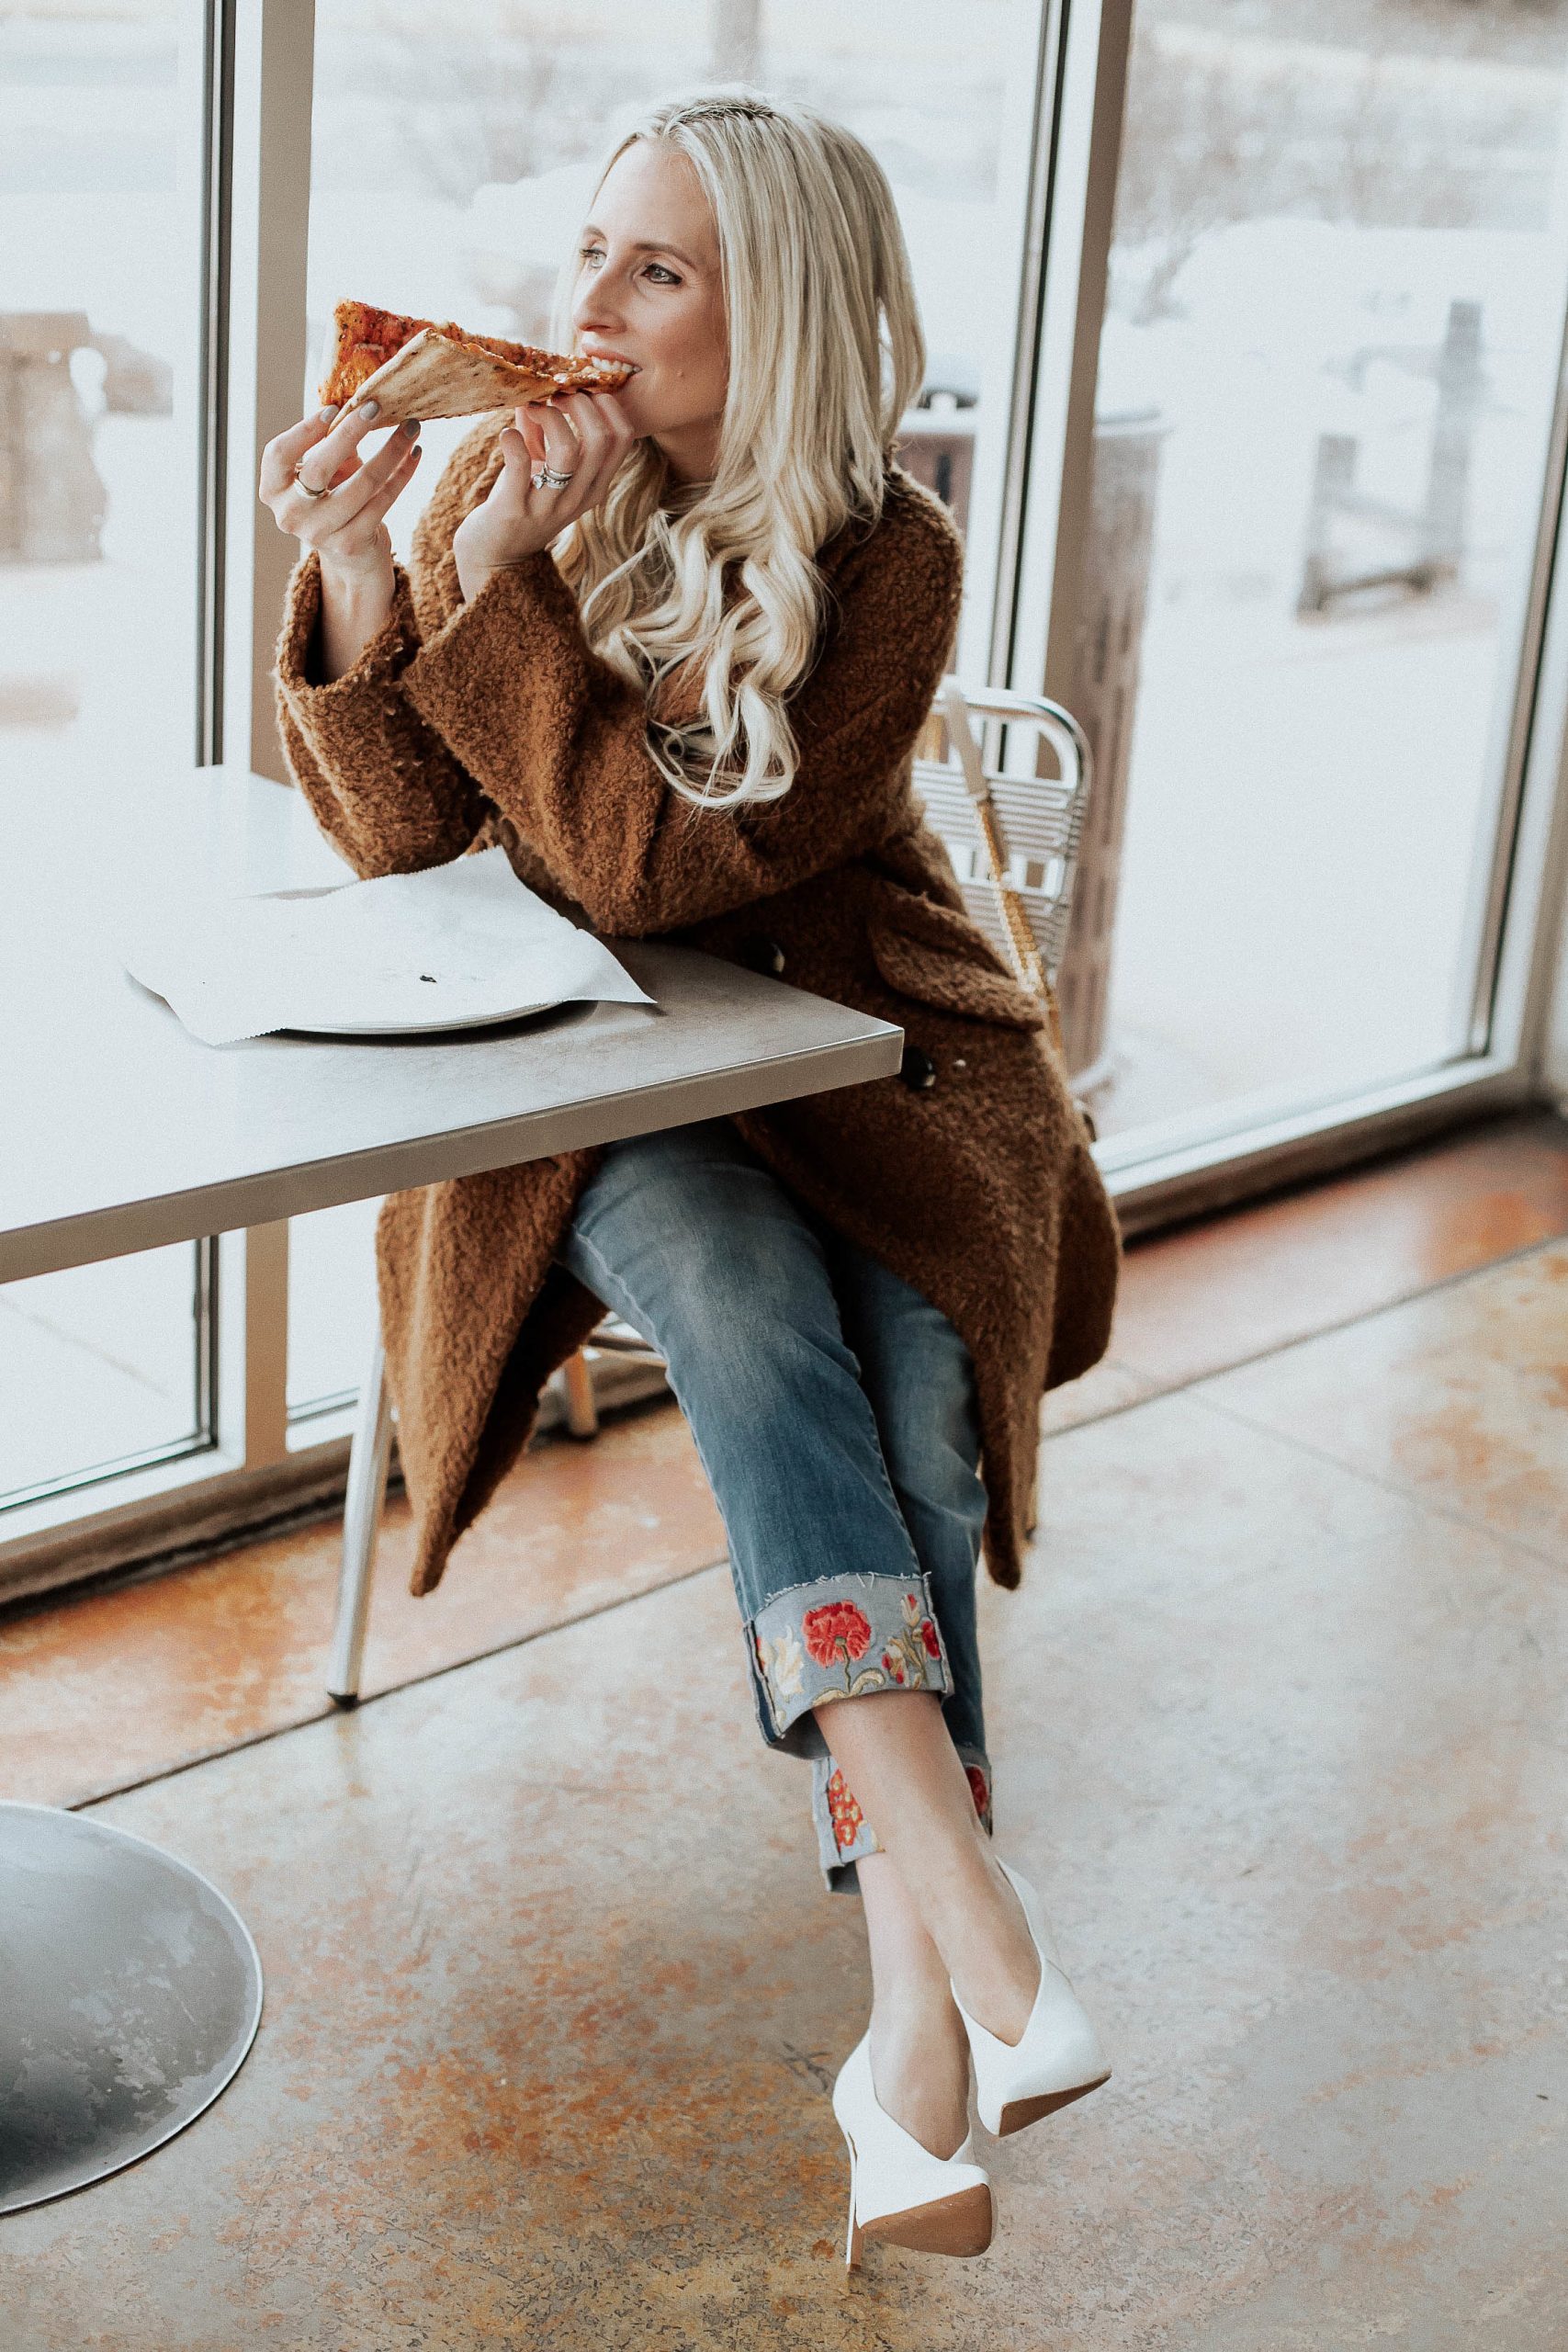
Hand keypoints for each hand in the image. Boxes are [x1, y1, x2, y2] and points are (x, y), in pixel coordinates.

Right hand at [259, 398, 422, 592]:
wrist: (351, 555)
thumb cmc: (334, 498)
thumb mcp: (326, 470)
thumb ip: (331, 442)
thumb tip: (356, 404)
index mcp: (273, 489)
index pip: (279, 454)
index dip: (305, 430)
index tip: (333, 408)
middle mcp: (290, 514)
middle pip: (319, 466)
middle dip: (350, 432)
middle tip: (376, 406)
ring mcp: (319, 532)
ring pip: (362, 483)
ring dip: (391, 450)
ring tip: (411, 427)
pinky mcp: (351, 543)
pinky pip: (384, 501)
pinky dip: (403, 474)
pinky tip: (415, 453)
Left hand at [452, 389, 638, 600]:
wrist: (494, 555)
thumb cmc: (520, 503)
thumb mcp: (543, 468)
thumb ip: (543, 428)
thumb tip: (539, 387)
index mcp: (594, 485)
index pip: (623, 437)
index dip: (604, 403)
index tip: (577, 391)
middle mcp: (578, 498)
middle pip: (602, 438)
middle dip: (579, 402)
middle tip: (553, 394)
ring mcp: (549, 506)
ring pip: (568, 451)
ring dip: (549, 417)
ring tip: (531, 408)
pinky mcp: (514, 510)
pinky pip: (520, 466)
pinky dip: (512, 439)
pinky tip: (506, 435)